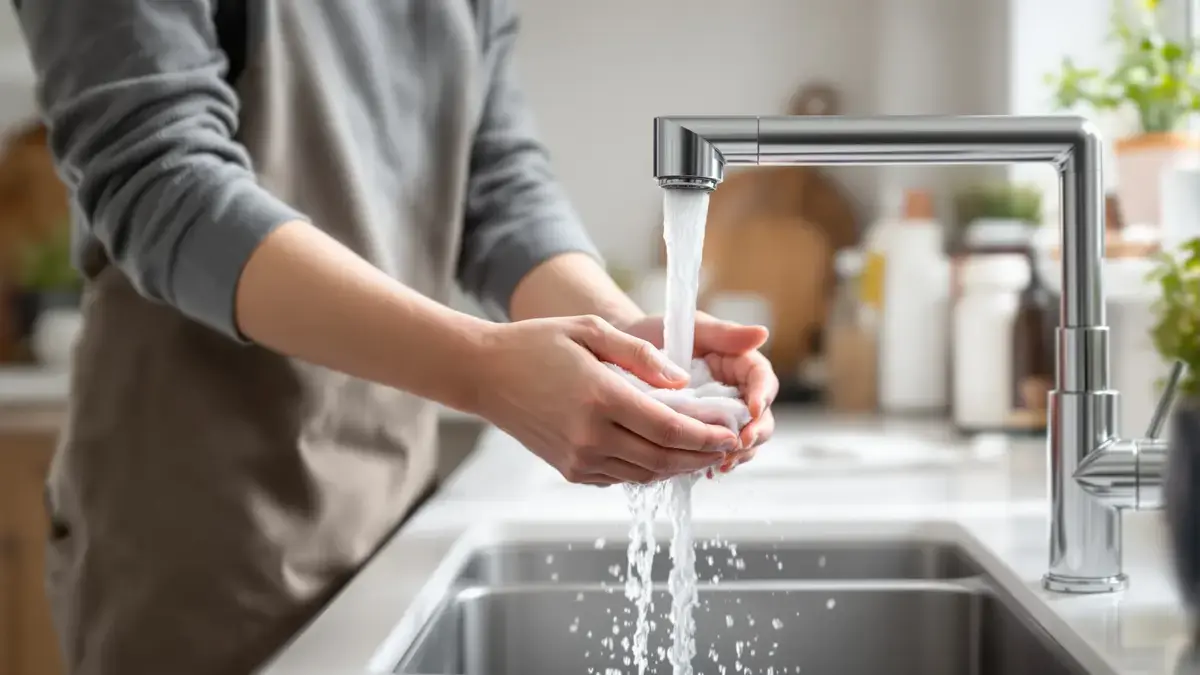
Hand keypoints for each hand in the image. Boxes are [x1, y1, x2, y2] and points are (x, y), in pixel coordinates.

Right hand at [474, 315, 741, 485]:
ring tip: (705, 452)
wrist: (485, 374)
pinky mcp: (571, 470)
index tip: (732, 431)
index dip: (706, 433)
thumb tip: (683, 379)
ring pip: (645, 474)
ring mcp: (579, 458)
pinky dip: (649, 470)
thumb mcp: (592, 331)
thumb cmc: (537, 344)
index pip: (669, 426)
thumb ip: (641, 355)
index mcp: (600, 397)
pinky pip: (622, 477)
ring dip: (680, 467)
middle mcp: (591, 436)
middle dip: (702, 454)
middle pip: (663, 457)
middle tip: (729, 445)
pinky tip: (665, 455)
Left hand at [622, 313, 777, 471]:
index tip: (753, 411)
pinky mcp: (702, 431)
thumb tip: (762, 333)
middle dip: (755, 433)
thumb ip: (724, 333)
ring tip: (723, 463)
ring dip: (739, 453)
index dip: (763, 396)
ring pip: (744, 438)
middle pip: (761, 416)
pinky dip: (715, 460)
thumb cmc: (657, 333)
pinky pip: (716, 449)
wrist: (621, 354)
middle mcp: (735, 390)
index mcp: (738, 363)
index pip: (762, 379)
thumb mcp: (691, 329)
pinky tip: (705, 470)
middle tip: (739, 445)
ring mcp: (720, 413)